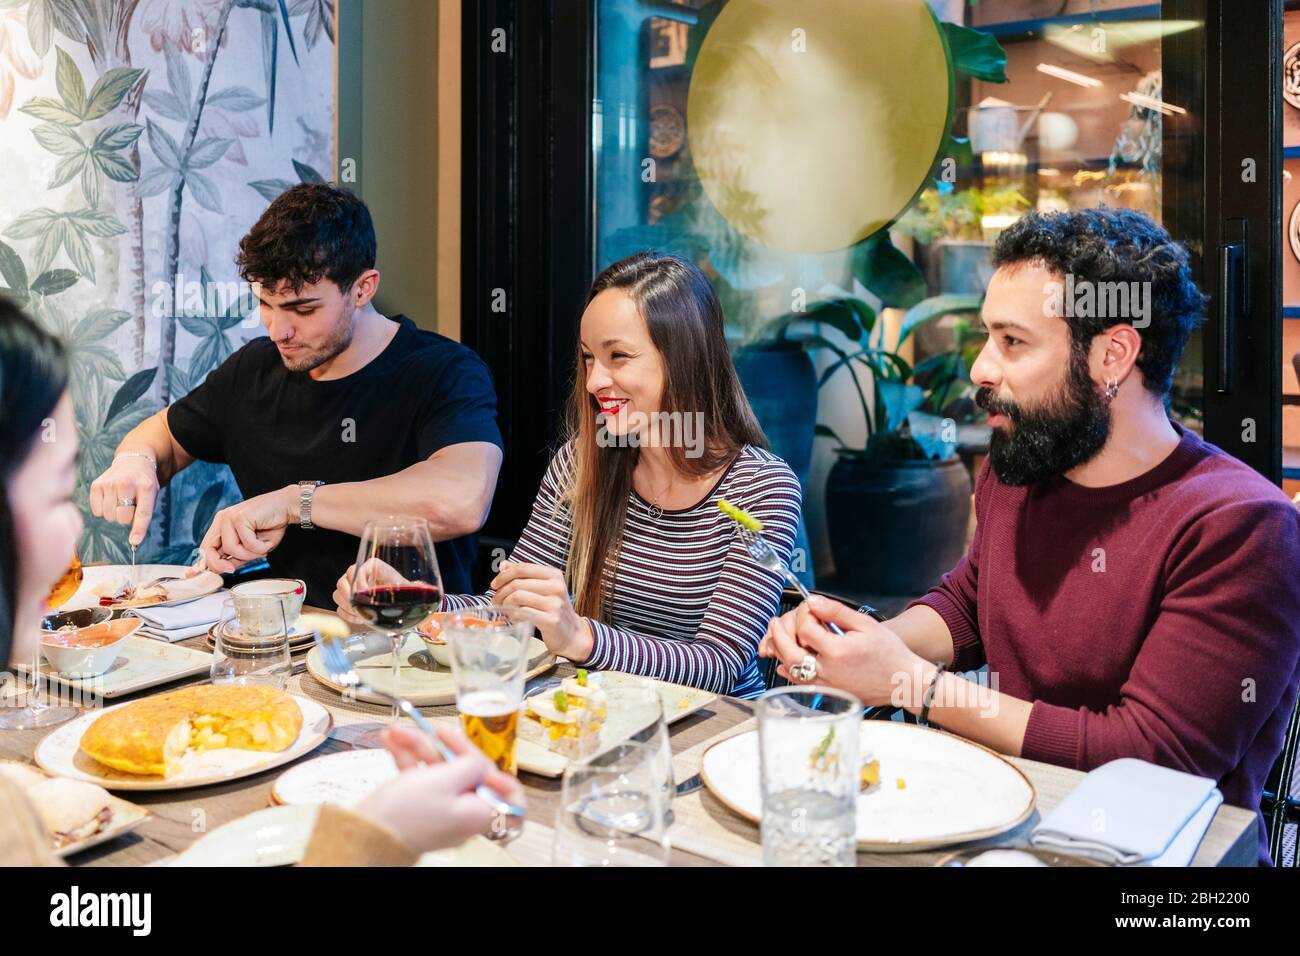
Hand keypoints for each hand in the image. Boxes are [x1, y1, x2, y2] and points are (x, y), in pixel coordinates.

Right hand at [89, 454, 159, 546]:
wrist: (133, 462)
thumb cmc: (143, 485)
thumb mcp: (151, 496)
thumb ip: (143, 516)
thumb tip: (134, 541)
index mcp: (146, 487)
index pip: (143, 513)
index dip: (139, 529)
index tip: (135, 541)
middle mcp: (127, 483)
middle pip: (123, 518)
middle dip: (127, 517)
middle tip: (130, 506)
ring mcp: (110, 483)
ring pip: (109, 516)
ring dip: (115, 514)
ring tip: (120, 500)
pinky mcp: (96, 485)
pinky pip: (96, 511)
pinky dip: (103, 510)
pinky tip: (110, 499)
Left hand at [197, 486, 295, 572]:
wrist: (288, 507)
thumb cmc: (272, 525)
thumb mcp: (251, 547)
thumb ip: (236, 556)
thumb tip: (221, 570)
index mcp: (222, 524)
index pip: (206, 547)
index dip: (207, 563)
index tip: (208, 573)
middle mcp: (223, 519)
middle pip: (209, 549)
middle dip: (219, 564)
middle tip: (231, 570)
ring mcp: (230, 517)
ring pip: (230, 548)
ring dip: (249, 554)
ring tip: (261, 548)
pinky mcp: (240, 518)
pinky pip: (246, 544)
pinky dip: (259, 548)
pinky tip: (266, 541)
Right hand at [332, 558, 410, 623]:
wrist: (400, 600)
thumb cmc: (401, 591)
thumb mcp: (402, 586)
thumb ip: (404, 585)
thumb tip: (412, 586)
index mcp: (372, 567)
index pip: (356, 569)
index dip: (358, 580)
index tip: (365, 591)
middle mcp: (358, 576)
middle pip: (342, 581)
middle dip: (349, 595)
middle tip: (359, 604)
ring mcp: (350, 588)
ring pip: (337, 594)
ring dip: (346, 606)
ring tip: (359, 613)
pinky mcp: (347, 602)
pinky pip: (339, 608)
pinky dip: (347, 615)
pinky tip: (358, 618)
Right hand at [355, 723, 525, 853]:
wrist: (362, 835)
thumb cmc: (405, 814)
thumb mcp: (445, 780)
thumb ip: (470, 766)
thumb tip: (480, 763)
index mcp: (478, 812)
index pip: (508, 797)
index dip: (500, 774)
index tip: (483, 757)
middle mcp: (462, 814)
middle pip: (466, 773)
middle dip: (445, 746)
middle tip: (431, 728)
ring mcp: (438, 810)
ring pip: (437, 770)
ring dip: (419, 746)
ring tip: (399, 729)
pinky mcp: (416, 807)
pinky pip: (418, 777)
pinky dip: (407, 758)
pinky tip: (392, 741)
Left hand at [490, 561, 591, 659]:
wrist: (571, 633)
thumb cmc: (553, 609)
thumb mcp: (542, 588)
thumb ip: (523, 576)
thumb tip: (504, 565)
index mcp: (554, 575)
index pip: (523, 568)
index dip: (504, 575)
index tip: (495, 584)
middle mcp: (556, 587)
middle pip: (518, 583)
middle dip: (501, 592)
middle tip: (496, 600)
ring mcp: (555, 604)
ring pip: (517, 597)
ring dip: (505, 604)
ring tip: (504, 609)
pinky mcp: (551, 620)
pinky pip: (522, 613)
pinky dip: (513, 615)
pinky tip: (514, 618)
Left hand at [760, 595, 924, 707]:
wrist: (902, 681)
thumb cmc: (888, 653)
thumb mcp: (865, 624)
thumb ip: (836, 611)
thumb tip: (813, 601)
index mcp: (837, 651)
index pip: (805, 628)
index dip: (803, 614)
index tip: (810, 608)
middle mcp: (827, 671)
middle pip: (789, 652)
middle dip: (778, 634)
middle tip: (774, 621)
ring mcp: (826, 685)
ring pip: (790, 669)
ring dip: (780, 651)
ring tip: (776, 637)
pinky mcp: (827, 693)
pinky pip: (800, 683)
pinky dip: (788, 671)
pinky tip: (785, 661)